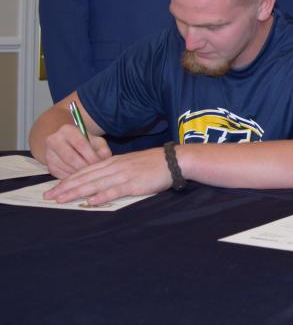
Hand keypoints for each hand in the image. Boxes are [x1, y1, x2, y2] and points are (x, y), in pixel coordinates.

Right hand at [43, 124, 110, 177]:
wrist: (70, 145)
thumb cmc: (87, 143)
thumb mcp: (97, 141)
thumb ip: (103, 149)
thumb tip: (102, 161)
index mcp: (67, 130)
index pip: (80, 144)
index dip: (91, 155)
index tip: (100, 163)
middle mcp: (54, 140)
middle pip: (71, 157)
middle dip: (85, 166)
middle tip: (95, 173)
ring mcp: (49, 154)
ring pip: (66, 167)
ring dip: (79, 174)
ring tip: (90, 175)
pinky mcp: (49, 166)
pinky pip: (61, 175)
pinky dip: (73, 178)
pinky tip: (81, 178)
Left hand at [43, 147, 171, 204]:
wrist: (174, 160)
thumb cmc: (154, 163)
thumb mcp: (131, 163)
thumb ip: (115, 170)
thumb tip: (100, 180)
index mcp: (113, 161)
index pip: (85, 171)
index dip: (68, 180)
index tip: (54, 188)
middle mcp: (114, 167)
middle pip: (85, 177)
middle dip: (65, 187)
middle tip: (49, 196)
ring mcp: (123, 175)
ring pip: (95, 184)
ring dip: (76, 191)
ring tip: (61, 199)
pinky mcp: (134, 184)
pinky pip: (114, 190)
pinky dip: (101, 196)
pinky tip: (90, 201)